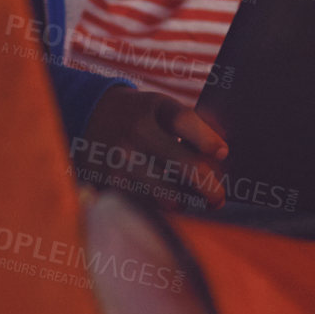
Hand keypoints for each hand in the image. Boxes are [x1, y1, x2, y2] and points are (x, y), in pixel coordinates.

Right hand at [78, 87, 227, 209]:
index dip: (208, 140)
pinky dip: (158, 206)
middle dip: (209, 187)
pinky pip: (145, 205)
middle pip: (185, 165)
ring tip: (189, 199)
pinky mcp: (109, 182)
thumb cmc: (142, 114)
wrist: (91, 114)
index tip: (223, 153)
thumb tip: (221, 155)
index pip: (186, 122)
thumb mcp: (163, 106)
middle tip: (218, 199)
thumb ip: (192, 125)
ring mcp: (122, 160)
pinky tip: (164, 200)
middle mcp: (137, 133)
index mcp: (155, 108)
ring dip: (183, 202)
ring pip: (166, 195)